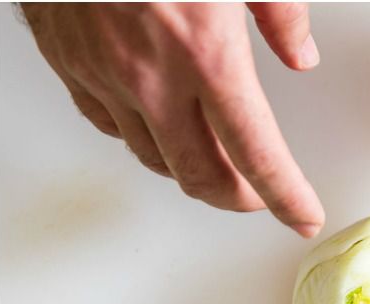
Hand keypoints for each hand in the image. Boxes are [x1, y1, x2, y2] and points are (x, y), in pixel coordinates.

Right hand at [22, 2, 322, 235]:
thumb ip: (281, 12)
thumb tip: (301, 54)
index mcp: (205, 54)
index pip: (257, 154)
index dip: (287, 197)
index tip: (304, 217)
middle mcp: (150, 75)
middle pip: (201, 175)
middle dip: (238, 197)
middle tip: (260, 195)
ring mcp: (101, 72)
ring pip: (152, 158)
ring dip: (188, 171)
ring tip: (214, 164)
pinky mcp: (66, 60)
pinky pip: (106, 124)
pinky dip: (139, 137)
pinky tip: (158, 127)